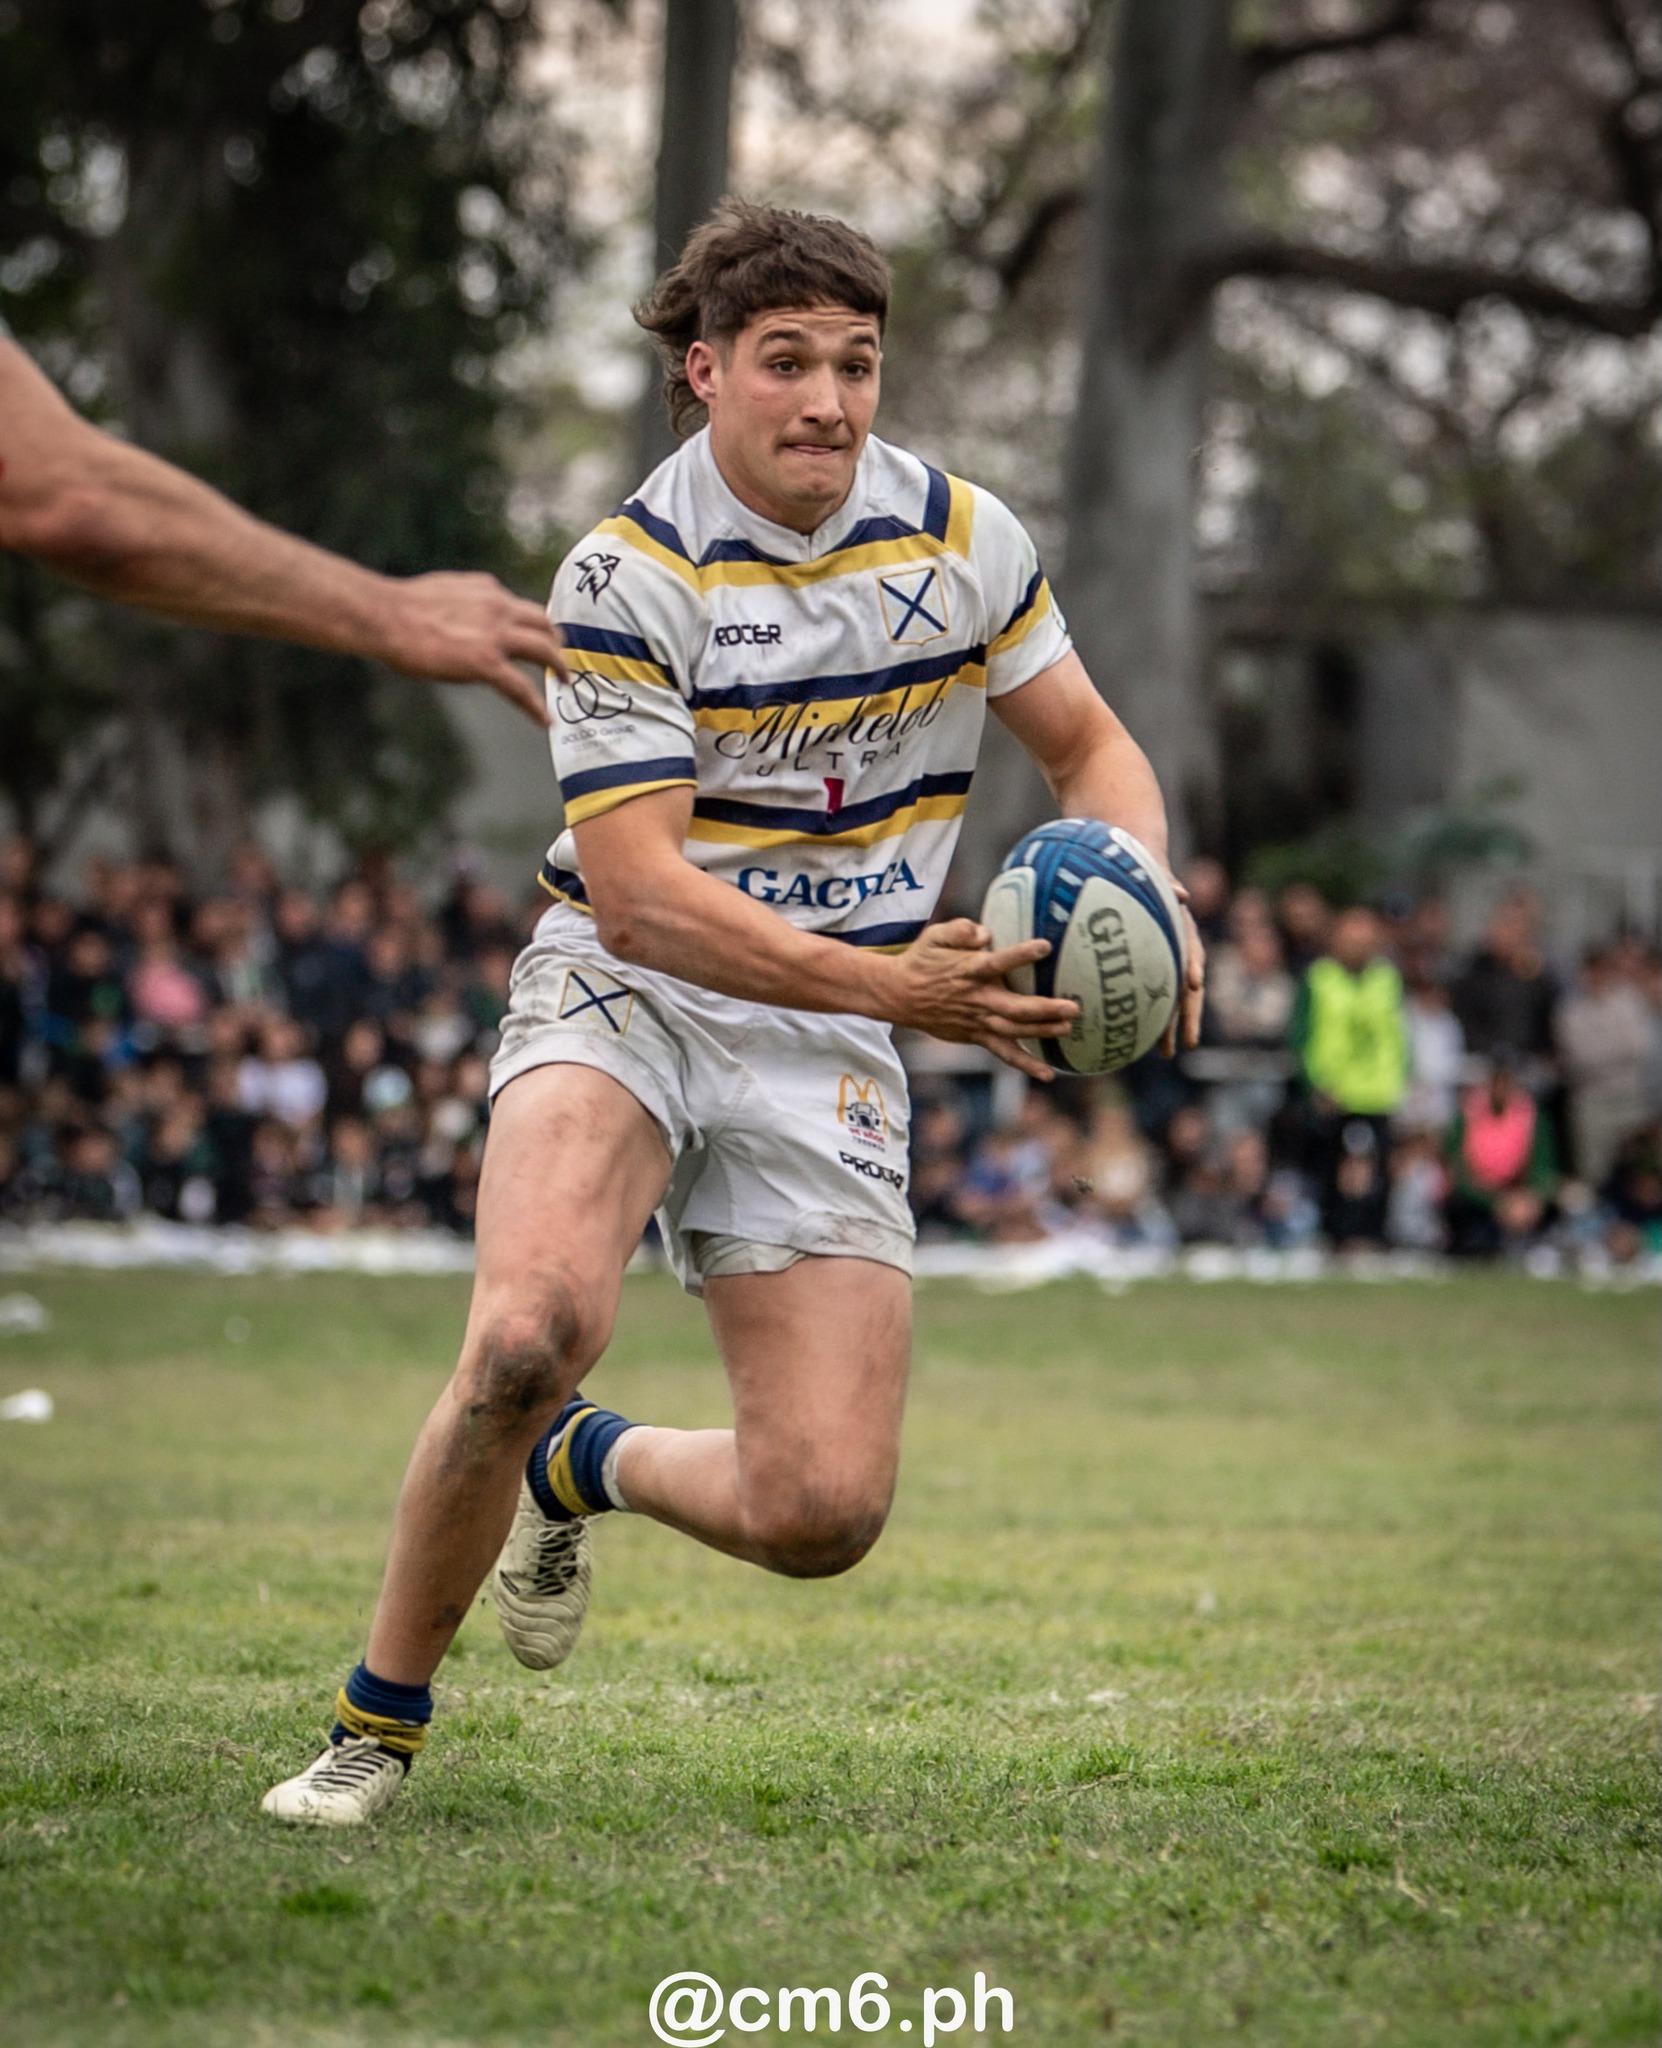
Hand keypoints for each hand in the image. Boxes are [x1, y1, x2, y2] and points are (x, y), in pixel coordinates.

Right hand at [380, 570, 566, 725]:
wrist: (385, 615)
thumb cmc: (400, 607)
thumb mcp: (443, 593)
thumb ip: (464, 604)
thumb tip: (463, 615)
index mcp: (486, 590)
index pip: (521, 608)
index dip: (534, 624)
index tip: (540, 636)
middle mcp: (498, 607)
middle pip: (543, 623)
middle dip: (556, 641)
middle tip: (561, 657)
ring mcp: (494, 634)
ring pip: (543, 650)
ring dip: (559, 666)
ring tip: (565, 682)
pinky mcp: (485, 661)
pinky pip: (521, 687)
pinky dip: (535, 705)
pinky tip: (544, 720)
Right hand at [881, 918, 1078, 1081]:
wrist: (899, 995)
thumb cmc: (922, 960)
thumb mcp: (935, 936)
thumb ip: (960, 930)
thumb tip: (986, 933)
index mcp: (969, 971)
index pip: (998, 962)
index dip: (1020, 955)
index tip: (1045, 946)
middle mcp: (976, 999)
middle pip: (1014, 1008)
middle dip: (1045, 1008)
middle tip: (1072, 1007)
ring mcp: (977, 1021)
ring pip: (1014, 1031)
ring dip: (1041, 1031)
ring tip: (1067, 1028)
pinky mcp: (976, 1036)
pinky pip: (1004, 1052)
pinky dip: (1025, 1064)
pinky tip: (1048, 1074)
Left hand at [1162, 887, 1205, 1057]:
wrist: (1147, 884)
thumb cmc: (1153, 883)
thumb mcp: (1160, 880)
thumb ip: (1170, 886)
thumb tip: (1182, 893)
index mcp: (1185, 933)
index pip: (1193, 952)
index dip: (1194, 967)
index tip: (1193, 984)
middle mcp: (1182, 956)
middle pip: (1189, 991)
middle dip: (1189, 1017)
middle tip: (1189, 1044)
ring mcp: (1169, 968)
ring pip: (1173, 1002)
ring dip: (1171, 1027)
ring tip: (1166, 1053)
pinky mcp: (1155, 975)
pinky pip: (1154, 999)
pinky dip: (1151, 1017)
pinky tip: (1141, 1038)